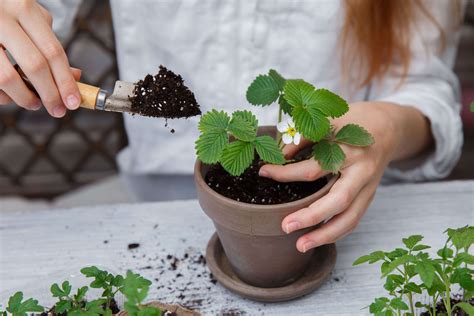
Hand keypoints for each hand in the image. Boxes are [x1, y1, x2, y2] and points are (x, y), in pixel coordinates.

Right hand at [0, 0, 80, 116]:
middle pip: (35, 65)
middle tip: (58, 110)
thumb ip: (51, 48)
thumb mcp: (33, 23)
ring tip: (34, 103)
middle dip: (50, 94)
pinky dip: (4, 95)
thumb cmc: (10, 16)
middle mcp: (2, 18)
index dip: (65, 82)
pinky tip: (10, 95)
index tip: (73, 102)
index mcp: (24, 9)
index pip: (52, 52)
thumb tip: (75, 78)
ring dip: (25, 98)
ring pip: (7, 78)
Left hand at [259, 102, 429, 252]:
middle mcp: (361, 171)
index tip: (264, 172)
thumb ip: (305, 137)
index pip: (314, 167)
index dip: (286, 172)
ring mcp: (368, 187)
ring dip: (325, 235)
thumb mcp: (329, 120)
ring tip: (300, 246)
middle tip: (285, 226)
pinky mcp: (370, 196)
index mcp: (349, 149)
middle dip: (311, 216)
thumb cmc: (354, 121)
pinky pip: (354, 219)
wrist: (389, 127)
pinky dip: (336, 232)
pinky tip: (318, 239)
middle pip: (338, 200)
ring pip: (350, 217)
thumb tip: (281, 155)